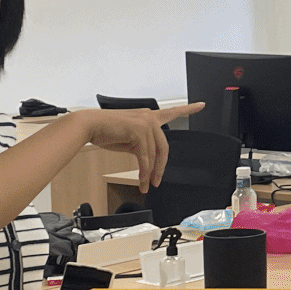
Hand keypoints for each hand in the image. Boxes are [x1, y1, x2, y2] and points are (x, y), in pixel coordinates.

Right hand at [84, 104, 203, 191]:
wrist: (89, 126)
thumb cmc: (105, 131)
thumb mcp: (129, 140)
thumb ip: (142, 146)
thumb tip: (148, 163)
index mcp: (148, 116)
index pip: (172, 112)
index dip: (188, 109)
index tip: (201, 105)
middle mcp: (149, 117)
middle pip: (164, 148)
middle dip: (161, 168)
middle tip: (156, 182)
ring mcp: (145, 122)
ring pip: (153, 155)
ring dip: (149, 173)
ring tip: (145, 184)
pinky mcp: (139, 130)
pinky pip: (145, 157)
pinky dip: (143, 172)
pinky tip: (141, 181)